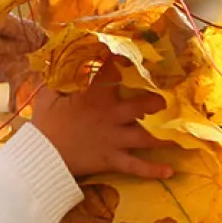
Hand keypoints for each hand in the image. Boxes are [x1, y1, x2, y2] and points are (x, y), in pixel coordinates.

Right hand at [30, 60, 175, 179]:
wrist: (42, 157)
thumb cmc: (44, 125)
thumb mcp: (46, 96)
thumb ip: (56, 78)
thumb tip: (56, 58)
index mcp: (95, 97)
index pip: (111, 71)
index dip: (123, 59)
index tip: (133, 51)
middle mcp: (110, 116)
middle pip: (141, 106)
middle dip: (157, 102)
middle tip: (166, 101)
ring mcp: (114, 139)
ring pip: (145, 136)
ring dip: (164, 135)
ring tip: (179, 134)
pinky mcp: (112, 159)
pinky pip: (136, 166)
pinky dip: (153, 170)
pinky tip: (170, 171)